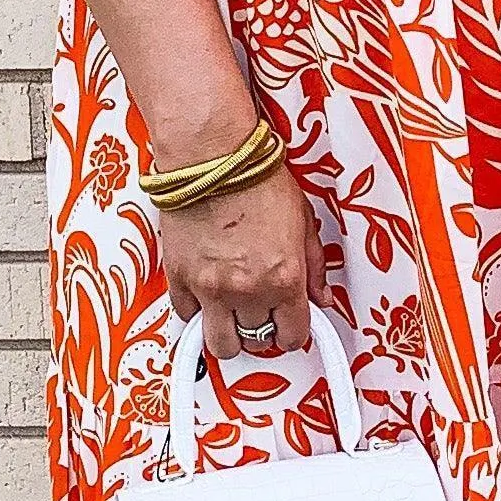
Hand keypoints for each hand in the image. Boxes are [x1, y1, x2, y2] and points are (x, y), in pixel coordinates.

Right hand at [157, 159, 318, 368]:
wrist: (212, 156)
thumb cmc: (256, 178)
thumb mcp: (303, 220)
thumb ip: (314, 266)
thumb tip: (321, 296)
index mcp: (284, 278)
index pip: (294, 335)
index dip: (294, 332)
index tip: (288, 323)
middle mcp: (247, 290)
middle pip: (256, 343)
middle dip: (262, 332)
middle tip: (262, 313)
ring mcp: (209, 287)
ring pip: (219, 344)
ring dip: (228, 333)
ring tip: (233, 313)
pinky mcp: (179, 277)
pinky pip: (186, 314)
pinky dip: (197, 310)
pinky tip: (206, 292)